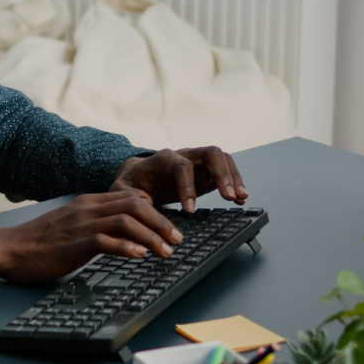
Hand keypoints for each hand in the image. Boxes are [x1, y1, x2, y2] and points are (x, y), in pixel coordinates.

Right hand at [0, 191, 183, 283]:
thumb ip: (92, 224)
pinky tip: (139, 256)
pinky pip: (107, 241)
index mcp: (87, 202)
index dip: (154, 211)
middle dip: (161, 222)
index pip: (129, 197)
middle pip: (135, 205)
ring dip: (151, 236)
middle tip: (177, 239)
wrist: (10, 249)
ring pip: (126, 221)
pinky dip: (127, 248)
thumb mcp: (69, 225)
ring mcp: (81, 225)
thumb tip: (118, 234)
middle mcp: (88, 209)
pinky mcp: (75, 244)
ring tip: (167, 251)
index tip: (168, 226)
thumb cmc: (38, 242)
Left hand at [110, 146, 246, 212]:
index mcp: (163, 158)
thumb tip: (144, 203)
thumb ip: (128, 195)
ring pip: (222, 159)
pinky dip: (236, 183)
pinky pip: (227, 171)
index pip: (181, 165)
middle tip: (228, 197)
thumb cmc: (132, 184)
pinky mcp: (207, 172)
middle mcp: (184, 155)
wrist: (138, 177)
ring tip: (239, 198)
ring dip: (234, 177)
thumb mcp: (122, 190)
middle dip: (222, 174)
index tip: (189, 210)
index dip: (187, 186)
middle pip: (210, 153)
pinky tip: (241, 200)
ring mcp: (198, 162)